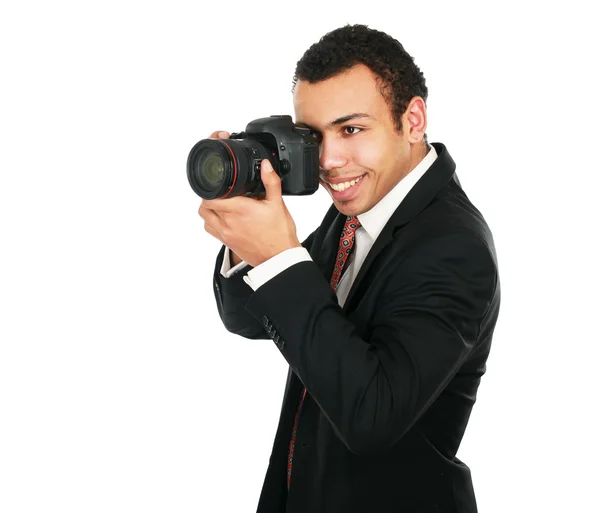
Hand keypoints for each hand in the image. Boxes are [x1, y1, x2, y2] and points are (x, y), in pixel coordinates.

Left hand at [198, 131, 300, 267]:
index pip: (212, 195)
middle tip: (223, 193)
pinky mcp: (226, 242)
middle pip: (205, 205)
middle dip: (211, 196)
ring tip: (221, 204)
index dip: (214, 188)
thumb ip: (270, 181)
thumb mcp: (277, 203)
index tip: (222, 185)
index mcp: (240, 209)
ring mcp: (225, 233)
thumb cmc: (279, 234)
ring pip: (204, 217)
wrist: (279, 258)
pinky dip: (211, 222)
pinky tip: (223, 218)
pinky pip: (210, 229)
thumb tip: (265, 165)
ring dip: (208, 209)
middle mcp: (228, 222)